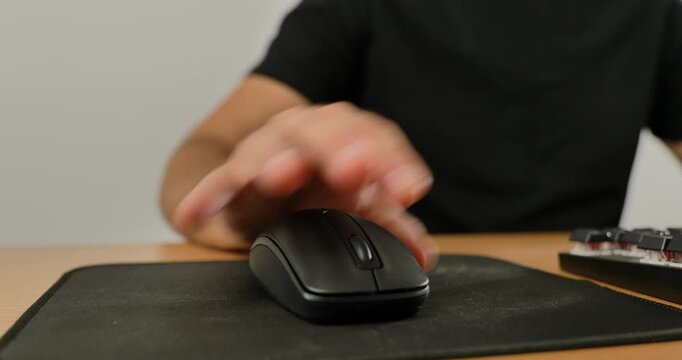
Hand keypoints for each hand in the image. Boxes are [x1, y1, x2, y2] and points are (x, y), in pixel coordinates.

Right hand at [173, 102, 438, 269]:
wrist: (263, 178)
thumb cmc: (318, 188)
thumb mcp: (357, 207)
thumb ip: (389, 226)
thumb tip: (423, 254)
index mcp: (345, 138)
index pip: (375, 138)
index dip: (394, 162)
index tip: (410, 190)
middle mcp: (306, 134)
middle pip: (324, 129)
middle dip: (340, 148)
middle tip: (354, 170)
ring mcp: (266, 150)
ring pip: (270, 146)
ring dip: (274, 161)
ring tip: (279, 175)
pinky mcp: (232, 178)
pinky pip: (218, 184)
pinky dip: (207, 196)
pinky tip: (196, 213)